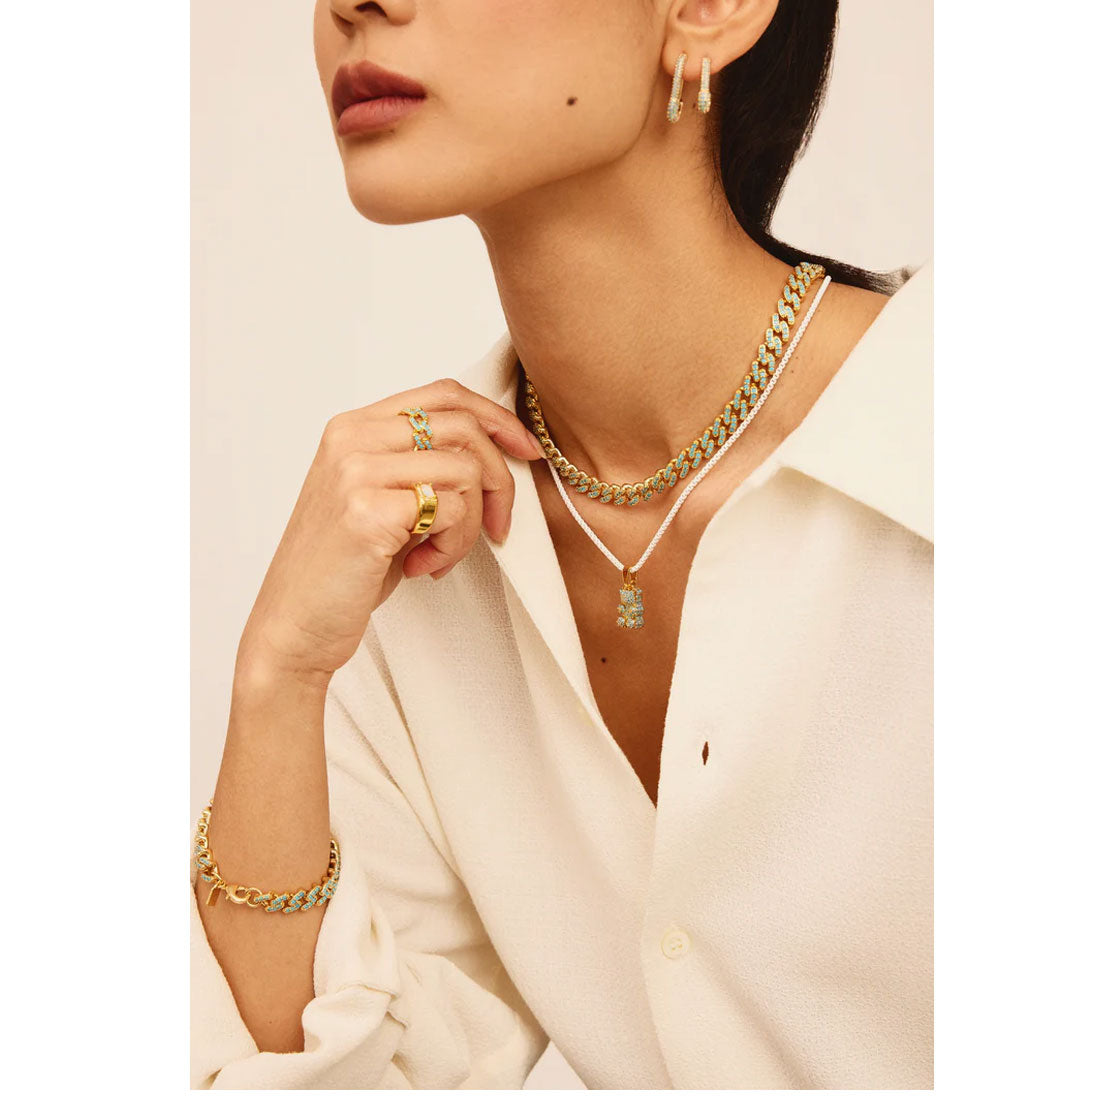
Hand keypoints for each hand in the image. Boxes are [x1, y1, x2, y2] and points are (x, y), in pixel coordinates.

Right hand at [236, 376, 542, 687]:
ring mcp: (357, 471)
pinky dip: (454, 546)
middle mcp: (351, 438)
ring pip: (465, 470)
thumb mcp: (382, 501)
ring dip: (471, 526)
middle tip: (498, 526)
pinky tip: (424, 568)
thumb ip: (422, 466)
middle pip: (464, 427)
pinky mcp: (369, 511)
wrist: (294, 625)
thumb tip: (499, 448)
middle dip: (499, 480)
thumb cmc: (343, 569)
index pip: (443, 394)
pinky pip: (453, 510)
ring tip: (441, 556)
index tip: (526, 451)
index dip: (496, 418)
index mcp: (353, 428)